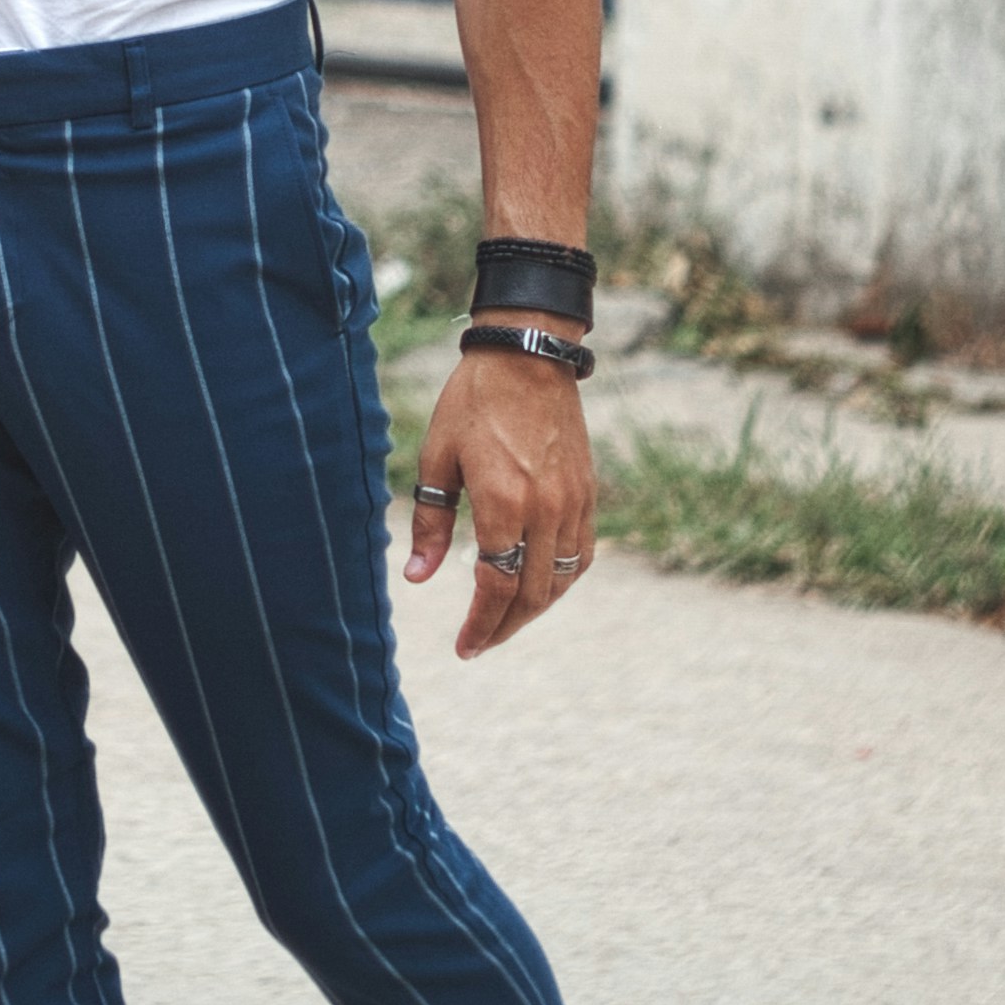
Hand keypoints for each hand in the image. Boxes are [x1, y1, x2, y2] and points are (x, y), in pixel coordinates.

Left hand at [401, 349, 595, 658]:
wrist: (528, 356)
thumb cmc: (473, 402)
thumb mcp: (437, 458)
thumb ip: (431, 522)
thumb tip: (417, 578)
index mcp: (504, 503)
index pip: (497, 586)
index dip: (481, 625)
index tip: (465, 648)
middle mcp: (545, 510)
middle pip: (532, 593)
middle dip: (505, 627)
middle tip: (480, 644)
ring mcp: (572, 502)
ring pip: (562, 580)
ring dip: (534, 609)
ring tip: (506, 621)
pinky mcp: (587, 492)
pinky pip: (582, 554)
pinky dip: (563, 580)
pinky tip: (542, 585)